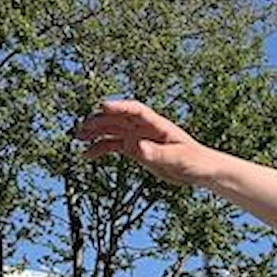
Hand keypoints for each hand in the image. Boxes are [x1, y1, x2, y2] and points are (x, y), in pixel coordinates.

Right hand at [75, 99, 214, 186]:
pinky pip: (113, 146)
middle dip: (99, 120)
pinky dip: (100, 149)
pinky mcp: (135, 149)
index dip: (119, 107)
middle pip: (118, 118)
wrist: (199, 170)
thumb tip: (137, 148)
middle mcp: (144, 127)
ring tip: (77, 136)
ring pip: (111, 130)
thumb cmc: (194, 161)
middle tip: (81, 125)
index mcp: (157, 124)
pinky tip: (86, 154)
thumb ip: (157, 153)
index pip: (135, 110)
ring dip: (95, 132)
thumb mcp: (177, 159)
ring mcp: (138, 137)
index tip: (102, 106)